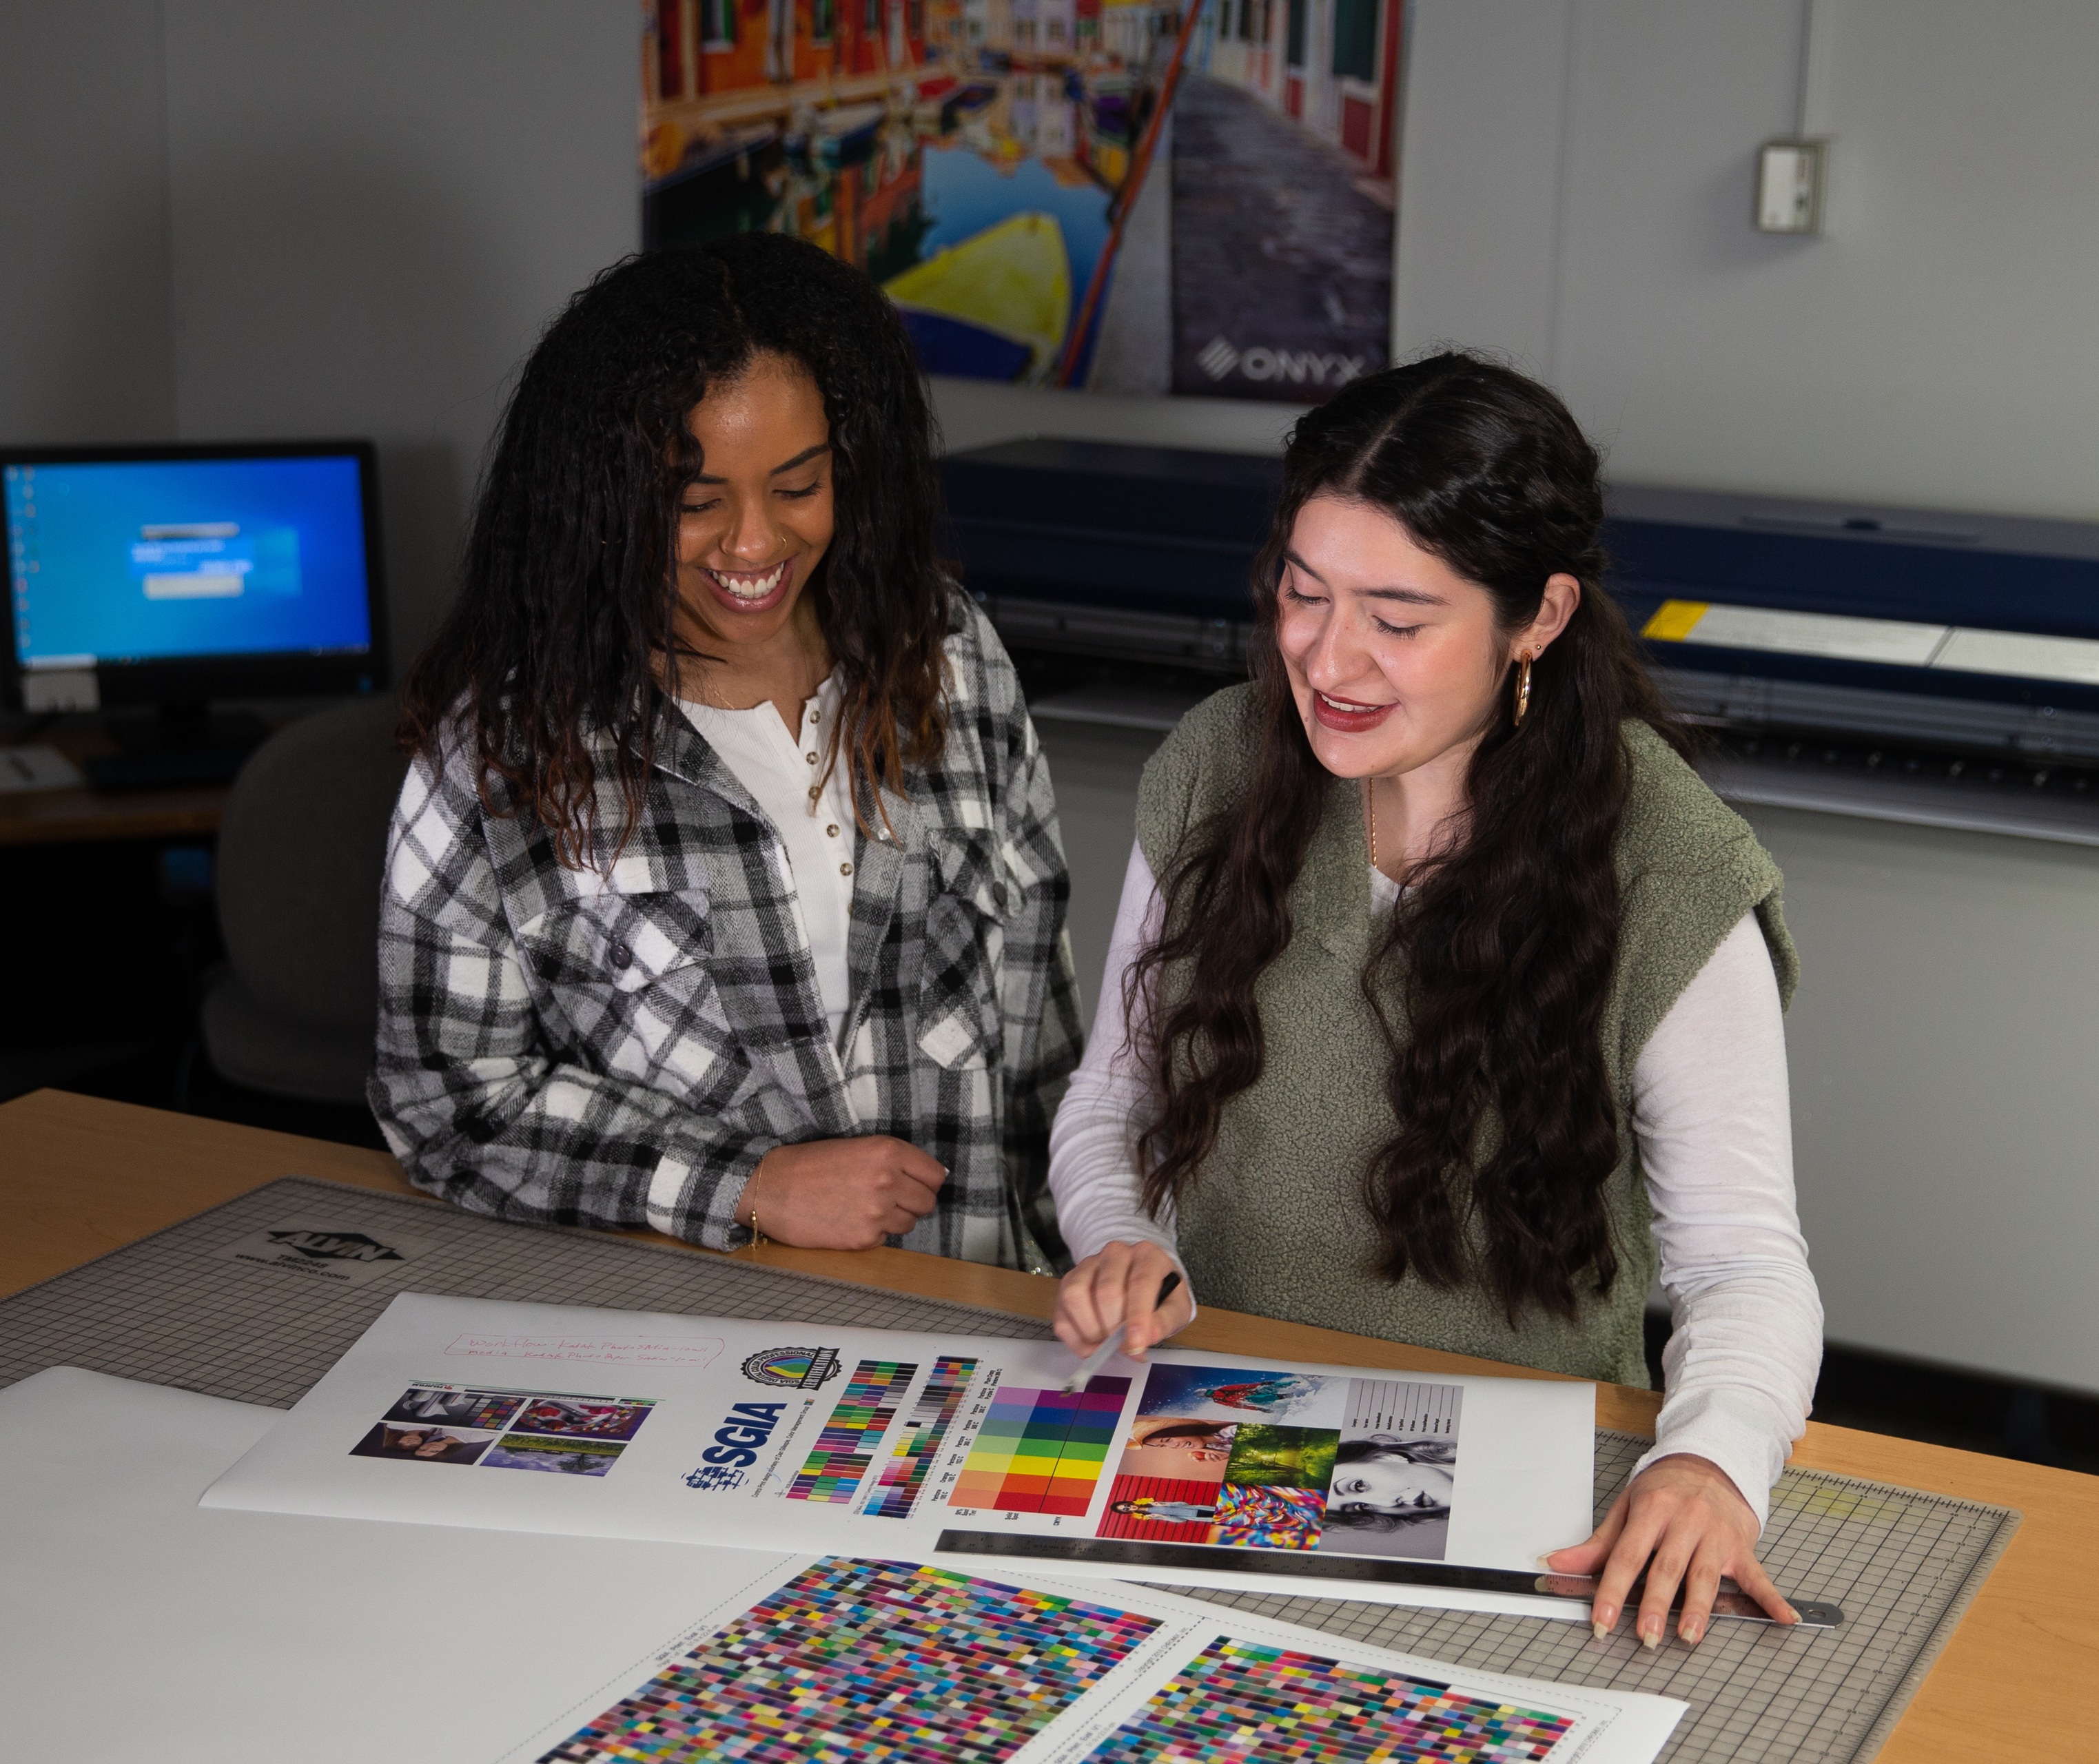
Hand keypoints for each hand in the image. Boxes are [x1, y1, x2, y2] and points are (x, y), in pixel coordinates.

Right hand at [736, 1136, 945, 1250]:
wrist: (770, 1188)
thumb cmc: (809, 1164)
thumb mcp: (857, 1147)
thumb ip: (893, 1160)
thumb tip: (932, 1177)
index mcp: (888, 1152)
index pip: (935, 1175)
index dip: (926, 1181)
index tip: (916, 1184)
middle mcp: (888, 1181)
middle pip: (927, 1202)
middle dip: (912, 1202)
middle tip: (889, 1198)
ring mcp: (877, 1212)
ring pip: (909, 1223)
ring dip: (894, 1218)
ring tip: (865, 1208)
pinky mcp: (864, 1238)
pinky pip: (885, 1238)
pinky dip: (873, 1233)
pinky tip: (849, 1220)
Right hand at [1055, 1240, 1194, 1360]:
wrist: (1142, 1281)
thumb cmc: (1161, 1295)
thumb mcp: (1176, 1308)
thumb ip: (1165, 1321)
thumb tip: (1146, 1338)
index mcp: (1147, 1255)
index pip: (1139, 1283)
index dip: (1137, 1317)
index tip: (1136, 1346)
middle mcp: (1115, 1253)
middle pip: (1106, 1292)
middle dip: (1113, 1330)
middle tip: (1124, 1347)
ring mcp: (1088, 1264)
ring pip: (1075, 1296)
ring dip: (1090, 1330)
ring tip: (1106, 1344)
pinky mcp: (1069, 1280)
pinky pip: (1062, 1311)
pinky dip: (1075, 1337)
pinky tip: (1092, 1344)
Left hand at [1544, 1453, 1798, 1646]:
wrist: (1711, 1462)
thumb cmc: (1664, 1489)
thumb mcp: (1627, 1507)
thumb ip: (1597, 1543)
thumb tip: (1557, 1563)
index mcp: (1651, 1510)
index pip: (1626, 1556)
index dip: (1612, 1590)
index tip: (1602, 1621)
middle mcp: (1684, 1521)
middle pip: (1667, 1568)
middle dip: (1656, 1604)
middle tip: (1647, 1636)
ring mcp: (1715, 1535)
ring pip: (1705, 1574)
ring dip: (1699, 1608)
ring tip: (1689, 1636)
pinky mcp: (1741, 1547)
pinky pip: (1758, 1576)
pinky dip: (1772, 1599)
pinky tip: (1785, 1618)